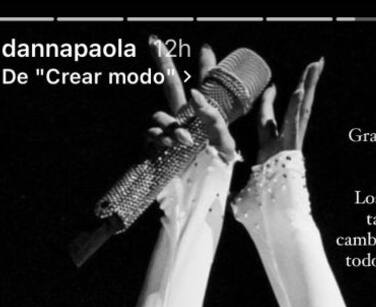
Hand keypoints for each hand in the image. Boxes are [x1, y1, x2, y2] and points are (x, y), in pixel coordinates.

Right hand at [146, 37, 235, 162]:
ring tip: (185, 140)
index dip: (205, 68)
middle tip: (154, 41)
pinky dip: (160, 137)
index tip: (206, 49)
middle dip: (163, 63)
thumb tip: (197, 96)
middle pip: (171, 87)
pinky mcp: (157, 148)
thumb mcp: (225, 145)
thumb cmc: (217, 173)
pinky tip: (170, 145)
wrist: (203, 196)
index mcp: (204, 119)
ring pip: (160, 115)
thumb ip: (215, 120)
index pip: (204, 89)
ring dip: (171, 125)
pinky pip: (151, 134)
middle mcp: (184, 121)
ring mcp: (169, 133)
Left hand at [256, 58, 323, 163]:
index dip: (302, 84)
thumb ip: (267, 108)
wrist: (270, 185)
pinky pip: (293, 122)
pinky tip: (299, 92)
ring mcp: (295, 136)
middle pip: (304, 102)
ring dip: (308, 88)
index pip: (297, 101)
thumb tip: (272, 86)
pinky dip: (296, 107)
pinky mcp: (291, 143)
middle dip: (311, 81)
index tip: (308, 67)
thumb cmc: (269, 161)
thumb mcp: (263, 129)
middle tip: (320, 61)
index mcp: (290, 127)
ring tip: (313, 68)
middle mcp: (296, 130)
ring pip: (303, 108)